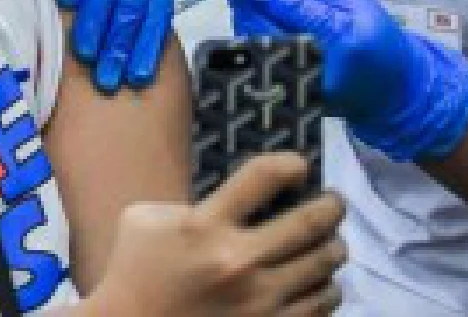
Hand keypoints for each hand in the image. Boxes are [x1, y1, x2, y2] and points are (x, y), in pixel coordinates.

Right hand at [90, 154, 344, 315]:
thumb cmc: (134, 269)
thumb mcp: (146, 219)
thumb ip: (189, 204)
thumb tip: (233, 203)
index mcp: (204, 225)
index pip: (262, 177)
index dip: (290, 164)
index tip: (299, 166)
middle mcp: (237, 260)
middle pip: (309, 223)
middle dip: (331, 207)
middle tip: (334, 203)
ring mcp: (257, 301)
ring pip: (323, 266)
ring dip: (333, 249)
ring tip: (331, 243)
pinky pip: (319, 307)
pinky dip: (326, 290)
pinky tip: (320, 284)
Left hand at [214, 0, 467, 163]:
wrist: (390, 89)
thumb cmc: (374, 36)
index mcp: (338, 35)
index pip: (284, 5)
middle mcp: (316, 63)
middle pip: (261, 25)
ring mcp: (300, 83)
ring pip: (254, 42)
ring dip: (242, 13)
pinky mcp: (290, 92)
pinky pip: (258, 57)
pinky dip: (250, 32)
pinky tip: (255, 16)